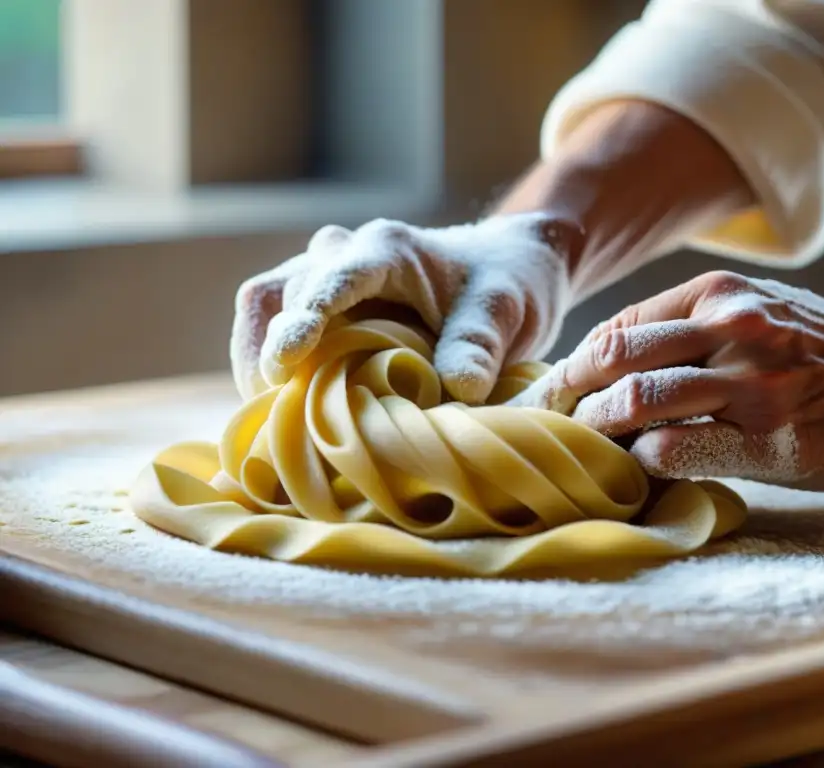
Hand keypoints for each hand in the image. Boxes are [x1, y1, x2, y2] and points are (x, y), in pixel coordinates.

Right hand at [230, 213, 581, 402]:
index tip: (285, 362)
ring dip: (257, 357)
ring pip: (265, 304)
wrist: (509, 265)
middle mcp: (344, 253)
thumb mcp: (506, 309)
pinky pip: (274, 323)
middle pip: (281, 294)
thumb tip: (458, 389)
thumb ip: (481, 344)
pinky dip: (269, 362)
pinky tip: (279, 407)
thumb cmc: (510, 282)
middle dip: (267, 352)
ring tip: (266, 416)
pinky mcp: (321, 303)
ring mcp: (325, 275)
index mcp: (387, 249)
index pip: (332, 278)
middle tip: (272, 413)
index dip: (305, 319)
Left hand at [511, 271, 823, 490]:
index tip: (548, 400)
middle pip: (612, 359)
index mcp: (714, 296)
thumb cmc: (816, 347)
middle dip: (568, 399)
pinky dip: (642, 462)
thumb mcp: (748, 310)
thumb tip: (611, 371)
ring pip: (637, 400)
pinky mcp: (771, 438)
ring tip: (581, 454)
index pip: (615, 330)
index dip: (571, 368)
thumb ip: (685, 331)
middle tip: (546, 431)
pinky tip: (633, 473)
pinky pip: (681, 449)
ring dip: (596, 431)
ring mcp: (750, 383)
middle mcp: (727, 329)